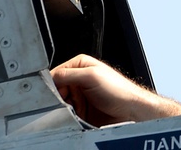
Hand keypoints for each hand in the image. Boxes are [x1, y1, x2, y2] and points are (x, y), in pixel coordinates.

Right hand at [51, 54, 180, 125]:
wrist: (131, 110)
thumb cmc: (119, 90)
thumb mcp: (91, 76)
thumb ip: (69, 74)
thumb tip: (51, 77)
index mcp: (80, 64)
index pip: (57, 72)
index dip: (52, 83)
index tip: (49, 93)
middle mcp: (79, 78)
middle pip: (57, 88)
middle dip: (58, 97)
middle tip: (63, 103)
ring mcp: (80, 94)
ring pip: (61, 101)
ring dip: (63, 107)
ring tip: (72, 109)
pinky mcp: (82, 109)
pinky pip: (68, 112)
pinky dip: (68, 115)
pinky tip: (74, 115)